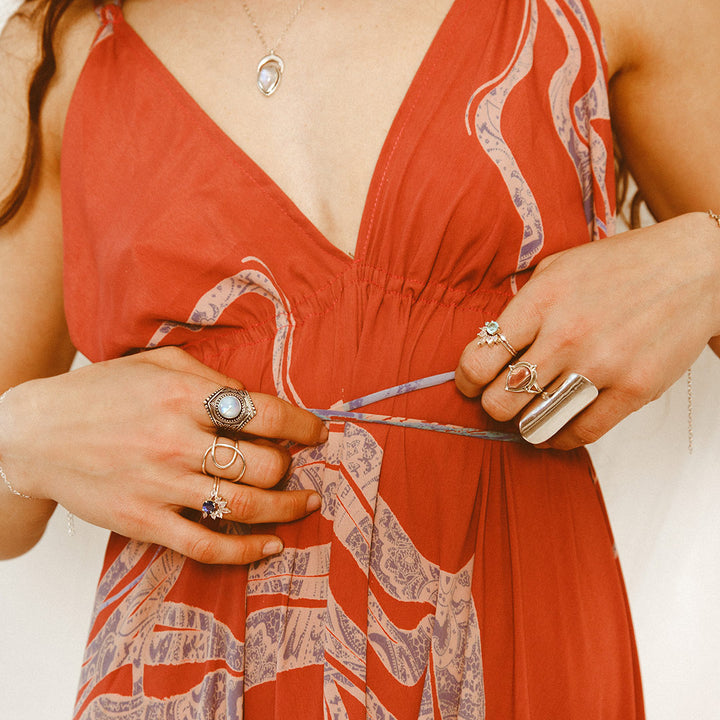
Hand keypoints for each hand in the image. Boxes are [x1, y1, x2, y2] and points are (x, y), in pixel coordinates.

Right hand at [0, 347, 326, 562]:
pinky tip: (270, 545)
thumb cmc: (100, 393)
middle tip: (299, 466)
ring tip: (307, 504)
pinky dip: (245, 550)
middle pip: (263, 464)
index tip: (317, 431)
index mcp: (183, 397)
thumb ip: (209, 377)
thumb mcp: (156, 365)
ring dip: (287, 508)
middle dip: (293, 467)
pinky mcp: (145, 521)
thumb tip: (254, 398)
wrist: (35, 434)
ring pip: (244, 505)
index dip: (303, 425)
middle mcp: (176, 441)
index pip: (265, 414)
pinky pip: (206, 545)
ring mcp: (161, 486)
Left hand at [455, 213, 719, 448]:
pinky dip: (560, 438)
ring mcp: (601, 364)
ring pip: (536, 422)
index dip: (468, 379)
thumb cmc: (621, 265)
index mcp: (541, 300)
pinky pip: (581, 433)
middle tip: (501, 399)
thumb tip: (490, 342)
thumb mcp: (558, 267)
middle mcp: (566, 334)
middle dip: (493, 404)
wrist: (696, 266)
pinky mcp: (634, 389)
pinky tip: (556, 428)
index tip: (472, 382)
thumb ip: (523, 305)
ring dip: (524, 424)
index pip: (480, 359)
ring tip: (527, 414)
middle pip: (501, 399)